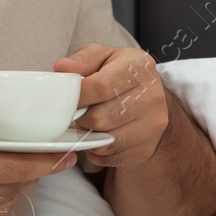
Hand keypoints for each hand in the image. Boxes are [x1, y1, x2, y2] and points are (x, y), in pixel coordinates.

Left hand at [54, 45, 167, 166]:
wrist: (150, 99)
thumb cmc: (122, 75)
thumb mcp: (104, 57)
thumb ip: (83, 59)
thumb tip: (63, 68)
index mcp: (140, 67)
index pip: (101, 86)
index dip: (78, 96)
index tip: (68, 98)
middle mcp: (152, 97)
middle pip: (101, 118)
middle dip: (81, 118)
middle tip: (78, 112)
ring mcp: (152, 125)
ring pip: (104, 141)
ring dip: (88, 135)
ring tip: (88, 124)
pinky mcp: (146, 148)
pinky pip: (109, 157)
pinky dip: (97, 151)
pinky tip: (99, 137)